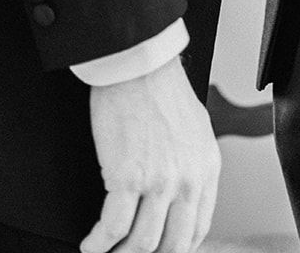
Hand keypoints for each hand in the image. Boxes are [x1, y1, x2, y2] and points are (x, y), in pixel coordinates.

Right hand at [81, 56, 221, 252]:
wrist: (139, 65)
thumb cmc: (161, 90)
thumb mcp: (195, 131)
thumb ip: (192, 166)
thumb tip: (179, 197)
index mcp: (207, 169)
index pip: (196, 230)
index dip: (175, 249)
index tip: (159, 252)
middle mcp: (187, 180)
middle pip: (171, 246)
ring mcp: (159, 182)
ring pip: (141, 244)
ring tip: (107, 251)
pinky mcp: (127, 177)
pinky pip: (113, 227)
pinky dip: (99, 242)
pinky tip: (92, 243)